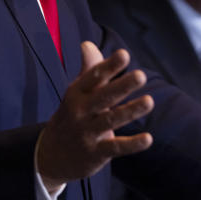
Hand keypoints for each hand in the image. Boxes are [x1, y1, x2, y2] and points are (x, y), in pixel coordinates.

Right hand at [36, 41, 153, 188]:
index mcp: (77, 93)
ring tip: (150, 101)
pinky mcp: (95, 153)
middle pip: (103, 97)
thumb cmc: (72, 116)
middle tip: (141, 75)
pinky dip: (132, 144)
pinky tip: (148, 139)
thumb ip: (89, 70)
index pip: (93, 77)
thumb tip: (88, 44)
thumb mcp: (76, 93)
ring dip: (130, 111)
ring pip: (111, 120)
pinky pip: (115, 147)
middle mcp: (80, 111)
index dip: (108, 66)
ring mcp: (87, 133)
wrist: (50, 156)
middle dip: (122, 86)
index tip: (124, 55)